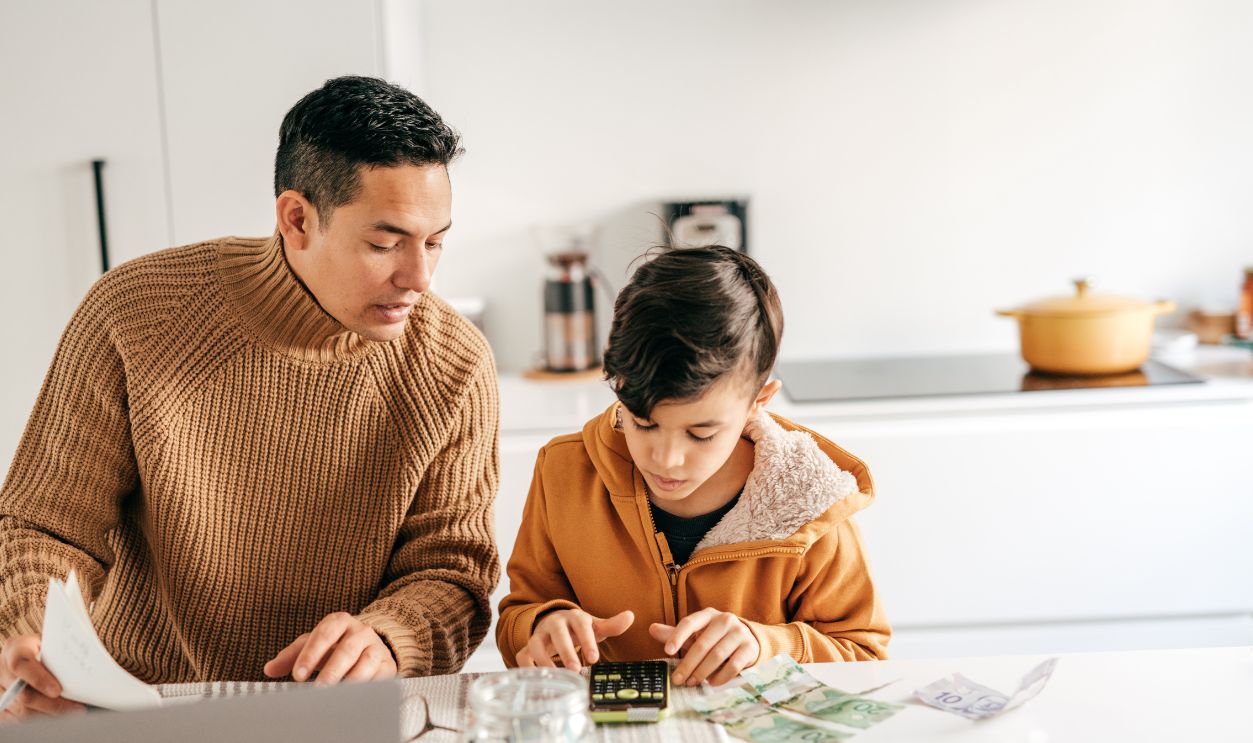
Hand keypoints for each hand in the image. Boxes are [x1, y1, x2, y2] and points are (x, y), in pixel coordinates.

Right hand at [0, 634, 84, 720]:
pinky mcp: (1, 705)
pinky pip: (17, 719)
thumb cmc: (45, 648)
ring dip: (48, 715)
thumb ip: (60, 655)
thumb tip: (80, 673)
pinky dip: (39, 720)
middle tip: (76, 708)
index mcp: (15, 649)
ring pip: (21, 711)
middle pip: (22, 695)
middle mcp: (2, 670)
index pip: (21, 665)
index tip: (57, 691)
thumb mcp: (51, 644)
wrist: (28, 652)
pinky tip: (57, 716)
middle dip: (51, 704)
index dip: (38, 679)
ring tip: (71, 713)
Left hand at [263, 613, 396, 685]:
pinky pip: (379, 675)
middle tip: (318, 688)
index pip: (324, 634)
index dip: (310, 655)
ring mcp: (376, 647)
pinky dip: (367, 686)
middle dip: (331, 670)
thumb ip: (291, 656)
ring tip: (337, 694)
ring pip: (366, 662)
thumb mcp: (313, 645)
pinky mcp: (387, 664)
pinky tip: (355, 696)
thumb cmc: (336, 645)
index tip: (297, 675)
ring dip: (351, 679)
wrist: (371, 645)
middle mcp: (360, 631)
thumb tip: (269, 669)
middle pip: (346, 649)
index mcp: (339, 622)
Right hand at [517, 609, 633, 671]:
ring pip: (535, 643)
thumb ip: (612, 625)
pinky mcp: (528, 647)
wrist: (555, 623)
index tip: (594, 658)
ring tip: (558, 675)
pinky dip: (527, 667)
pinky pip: (523, 655)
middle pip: (557, 633)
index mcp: (573, 617)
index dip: (587, 640)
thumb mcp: (595, 626)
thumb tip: (630, 616)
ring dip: (545, 659)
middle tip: (576, 669)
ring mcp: (539, 634)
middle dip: (566, 651)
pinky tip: (538, 679)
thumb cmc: (578, 628)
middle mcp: (554, 623)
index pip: (581, 624)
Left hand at [649, 608, 758, 686]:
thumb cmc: (715, 637)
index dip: (677, 636)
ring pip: (717, 655)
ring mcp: (739, 633)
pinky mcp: (750, 648)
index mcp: (708, 614)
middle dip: (688, 664)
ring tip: (692, 683)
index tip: (667, 652)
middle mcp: (725, 620)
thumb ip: (675, 633)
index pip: (689, 623)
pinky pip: (734, 665)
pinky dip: (721, 676)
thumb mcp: (696, 633)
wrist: (748, 639)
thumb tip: (651, 629)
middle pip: (702, 644)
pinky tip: (711, 683)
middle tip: (678, 680)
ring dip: (702, 672)